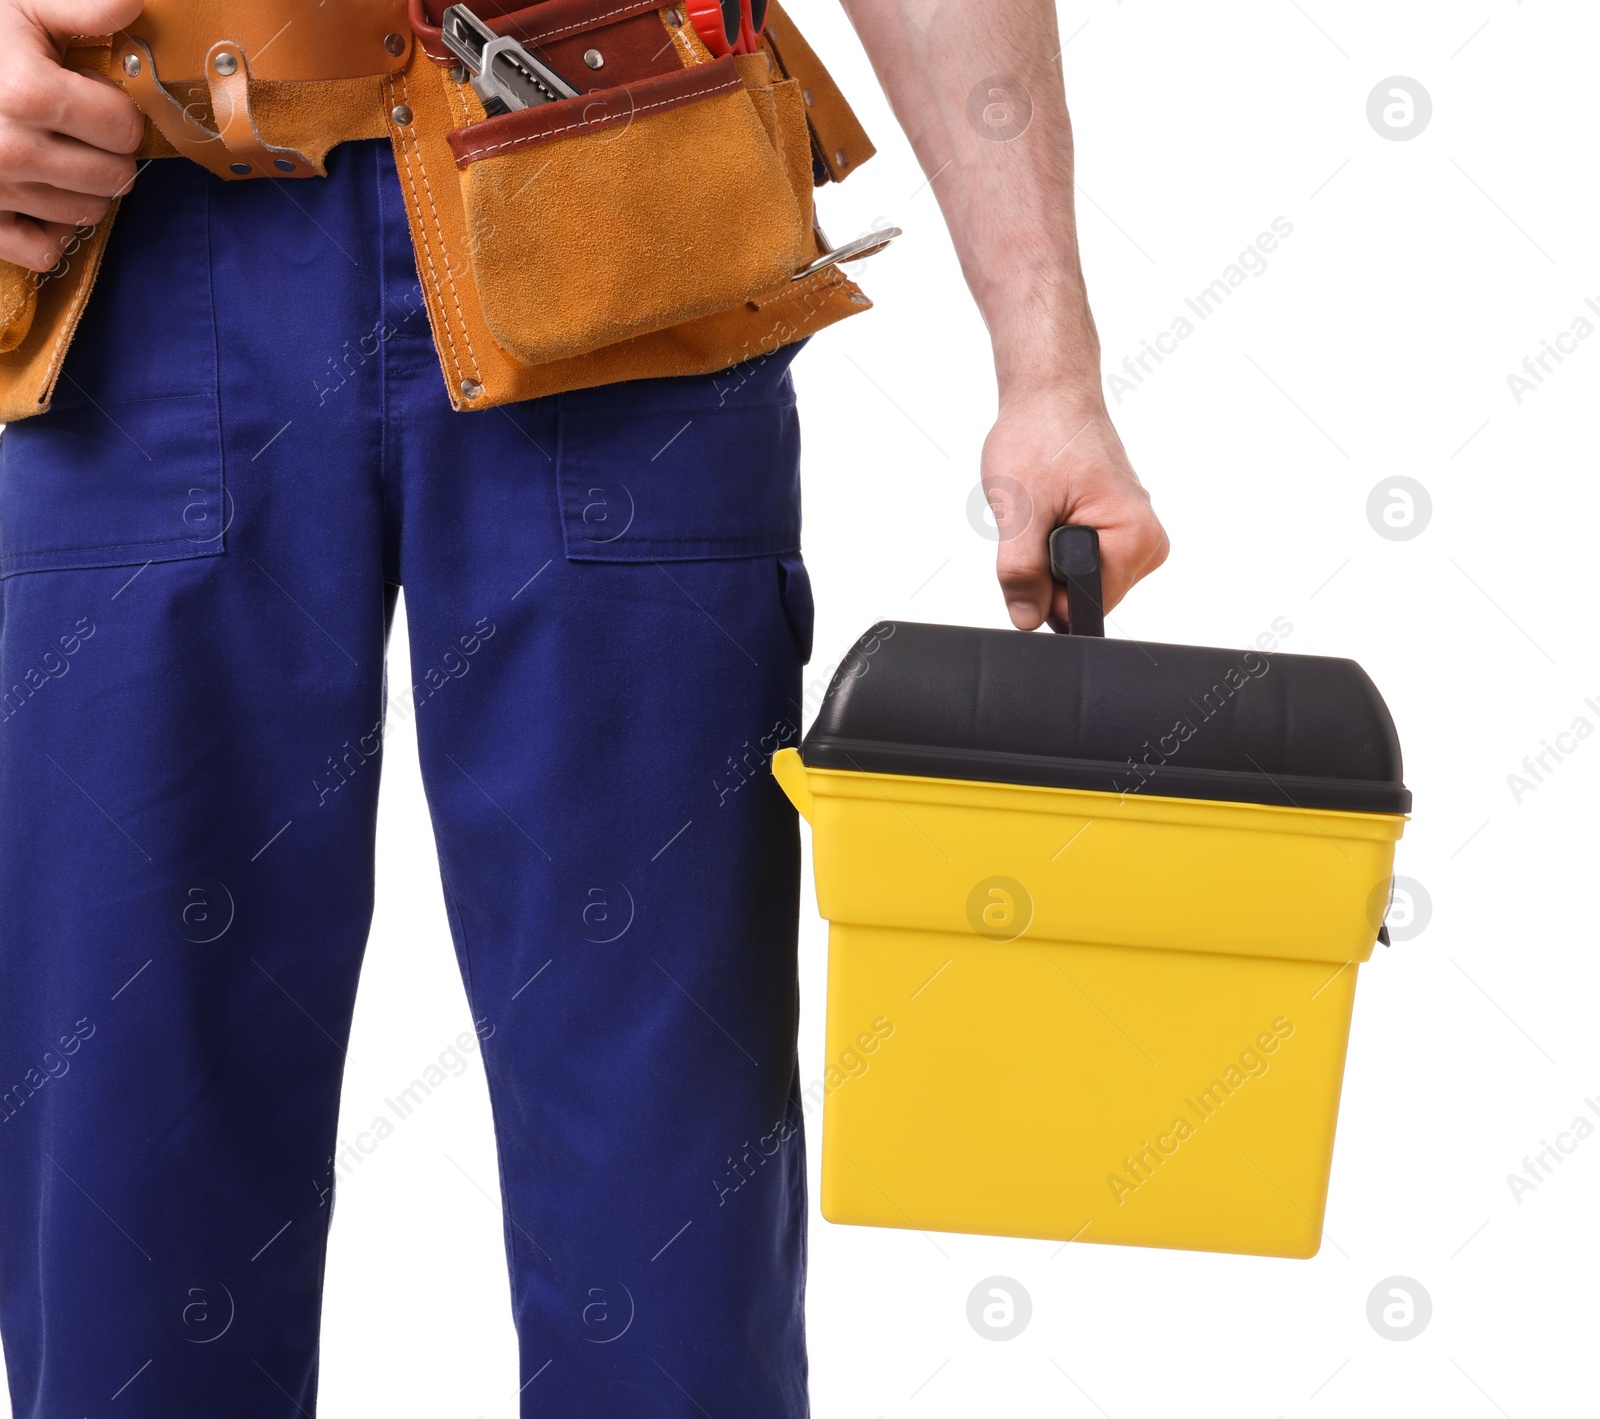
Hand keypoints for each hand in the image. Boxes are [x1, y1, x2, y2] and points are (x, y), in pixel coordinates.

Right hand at [0, 0, 144, 271]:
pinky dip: (51, 234)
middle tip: (84, 130)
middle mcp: (12, 149)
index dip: (117, 110)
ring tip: (61, 156)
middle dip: (110, 153)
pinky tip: (41, 199)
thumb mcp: (17, 4)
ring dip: (86, 190)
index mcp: (27, 92)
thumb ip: (80, 7)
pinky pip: (42, 252)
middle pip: (114, 176)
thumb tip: (134, 4)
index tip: (93, 95)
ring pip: (86, 214)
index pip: (123, 127)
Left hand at [981, 389, 1167, 631]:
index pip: (1086, 608)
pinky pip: (1082, 562)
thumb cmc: (1041, 435)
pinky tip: (1056, 509)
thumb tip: (1027, 619)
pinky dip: (1057, 544)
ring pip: (1080, 582)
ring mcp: (1138, 537)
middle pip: (1085, 597)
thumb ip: (1022, 571)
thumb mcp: (1020, 508)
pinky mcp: (1123, 532)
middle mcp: (1148, 542)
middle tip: (1039, 517)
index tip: (1036, 541)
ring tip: (1048, 508)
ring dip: (1050, 555)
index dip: (1047, 592)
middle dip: (1047, 570)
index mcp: (1135, 538)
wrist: (1051, 395)